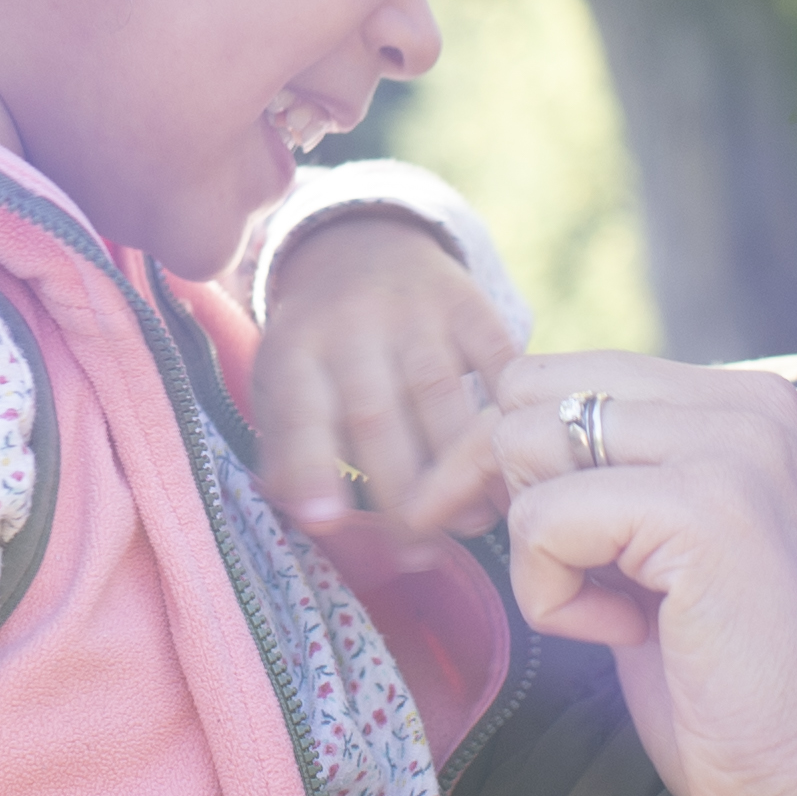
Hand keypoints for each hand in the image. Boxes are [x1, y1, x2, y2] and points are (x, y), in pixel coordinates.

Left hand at [246, 211, 520, 551]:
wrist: (364, 243)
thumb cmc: (318, 345)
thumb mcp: (282, 382)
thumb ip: (288, 448)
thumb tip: (309, 518)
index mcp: (295, 348)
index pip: (301, 411)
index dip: (311, 466)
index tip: (326, 520)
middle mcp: (352, 323)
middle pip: (376, 414)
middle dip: (400, 492)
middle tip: (419, 552)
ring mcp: (414, 309)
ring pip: (441, 395)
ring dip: (460, 467)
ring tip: (470, 525)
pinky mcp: (469, 302)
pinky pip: (495, 362)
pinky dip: (506, 416)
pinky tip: (514, 467)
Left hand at [489, 354, 796, 795]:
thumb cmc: (737, 701)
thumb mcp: (664, 556)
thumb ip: (610, 481)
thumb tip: (487, 439)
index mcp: (753, 408)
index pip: (568, 372)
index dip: (515, 459)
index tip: (530, 541)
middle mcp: (755, 406)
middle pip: (532, 389)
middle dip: (506, 489)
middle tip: (558, 579)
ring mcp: (738, 450)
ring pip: (526, 442)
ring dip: (539, 548)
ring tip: (619, 612)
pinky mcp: (706, 509)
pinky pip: (542, 520)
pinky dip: (554, 599)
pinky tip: (629, 639)